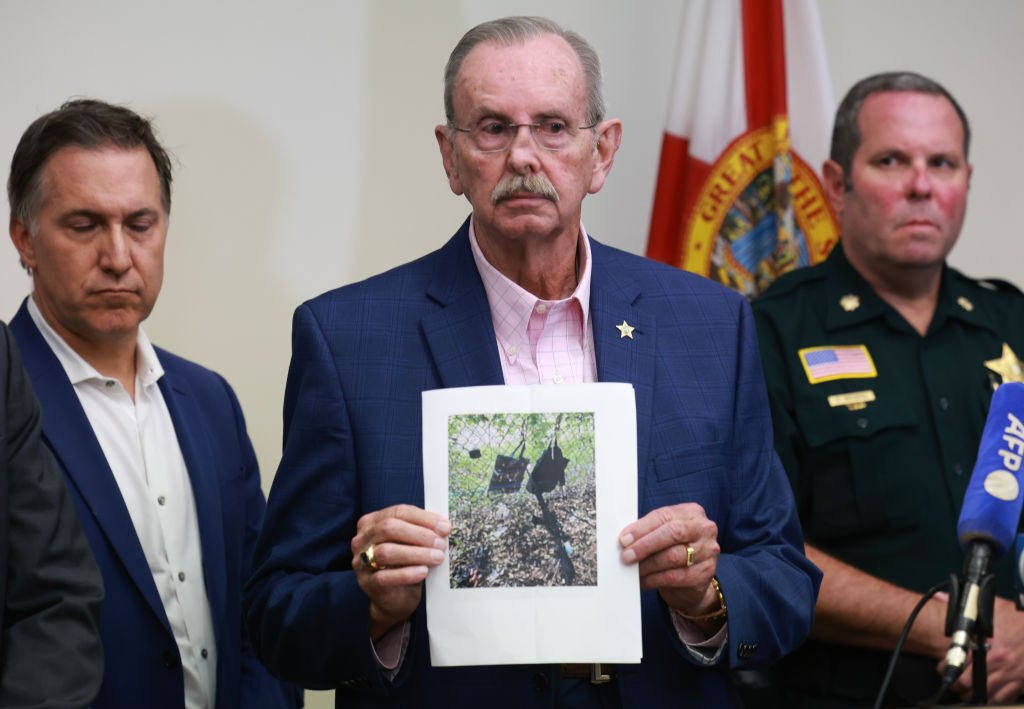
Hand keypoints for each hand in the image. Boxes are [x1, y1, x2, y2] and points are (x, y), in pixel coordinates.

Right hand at [351, 504, 450, 640]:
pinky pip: (385, 576)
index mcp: (372, 522)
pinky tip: (423, 572)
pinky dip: (407, 573)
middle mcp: (362, 540)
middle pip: (389, 528)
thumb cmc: (405, 564)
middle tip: (441, 543)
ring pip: (386, 552)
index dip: (424, 518)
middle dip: (420, 534)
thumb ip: (421, 530)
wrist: (396, 597)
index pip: (398, 512)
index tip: (445, 527)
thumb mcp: (411, 543)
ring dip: (416, 553)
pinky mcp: (367, 584)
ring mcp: (362, 562)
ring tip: (437, 557)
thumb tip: (443, 527)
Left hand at [618, 503, 720, 616]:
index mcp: (692, 512)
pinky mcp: (706, 573)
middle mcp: (704, 529)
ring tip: (633, 570)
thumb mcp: (663, 533)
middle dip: (645, 545)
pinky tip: (644, 580)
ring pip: (673, 557)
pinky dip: (655, 579)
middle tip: (626, 556)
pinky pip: (676, 576)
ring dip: (648, 565)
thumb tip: (624, 539)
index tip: (624, 539)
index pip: (664, 516)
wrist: (692, 577)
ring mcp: (708, 551)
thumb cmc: (673, 548)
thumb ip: (648, 531)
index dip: (642, 528)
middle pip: (673, 533)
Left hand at [946, 597, 1023, 702]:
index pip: (958, 659)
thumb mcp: (992, 606)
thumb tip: (940, 598)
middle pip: (967, 682)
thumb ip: (966, 605)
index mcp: (986, 642)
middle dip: (955, 683)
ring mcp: (1009, 673)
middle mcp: (997, 660)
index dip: (945, 666)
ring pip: (983, 693)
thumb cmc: (1017, 617)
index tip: (941, 666)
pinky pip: (1003, 698)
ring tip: (964, 691)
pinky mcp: (1020, 682)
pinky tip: (984, 696)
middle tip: (951, 680)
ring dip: (970, 694)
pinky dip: (992, 699)